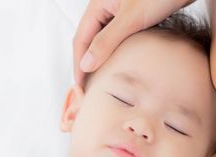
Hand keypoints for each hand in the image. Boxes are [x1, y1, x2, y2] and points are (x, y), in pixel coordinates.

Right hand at [73, 0, 193, 84]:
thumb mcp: (132, 19)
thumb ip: (107, 41)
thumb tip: (86, 65)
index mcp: (98, 4)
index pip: (81, 40)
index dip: (79, 64)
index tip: (82, 88)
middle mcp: (106, 7)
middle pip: (90, 40)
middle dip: (89, 64)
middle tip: (91, 90)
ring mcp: (121, 12)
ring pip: (105, 40)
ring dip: (103, 60)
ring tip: (105, 83)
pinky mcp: (136, 17)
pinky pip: (121, 39)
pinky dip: (119, 53)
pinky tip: (124, 67)